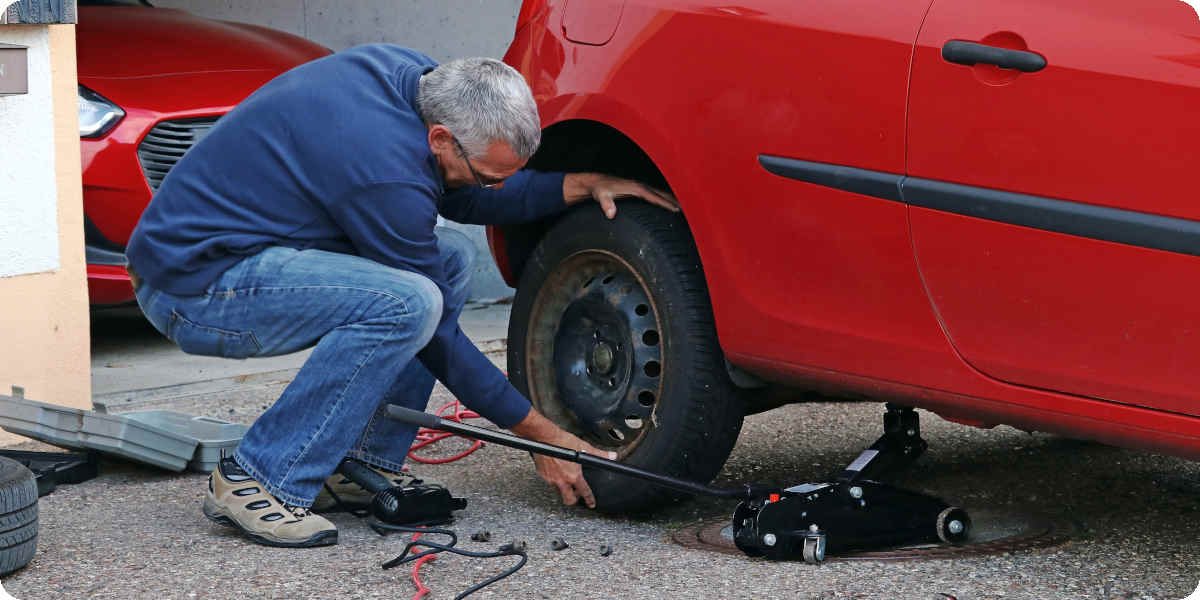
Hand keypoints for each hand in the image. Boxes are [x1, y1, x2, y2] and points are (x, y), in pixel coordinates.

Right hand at [510, 407, 616, 507]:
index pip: (584, 492)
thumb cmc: (562, 441)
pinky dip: (555, 480)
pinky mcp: (543, 475)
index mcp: (573, 475)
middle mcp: (562, 480)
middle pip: (569, 500)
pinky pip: (550, 482)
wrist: (545, 437)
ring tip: (567, 482)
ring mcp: (551, 479)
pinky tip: (557, 473)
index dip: (589, 500)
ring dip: (564, 489)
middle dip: (574, 500)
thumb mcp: (584, 447)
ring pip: (558, 491)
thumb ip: (599, 454)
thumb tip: (612, 456)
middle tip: (577, 495)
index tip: (591, 504)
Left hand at [563, 172, 679, 218]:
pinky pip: (656, 194)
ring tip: (686, 207)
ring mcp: (641, 187)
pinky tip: (671, 204)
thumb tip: (610, 214)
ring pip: (661, 193)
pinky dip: (665, 198)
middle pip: (662, 193)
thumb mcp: (600, 196)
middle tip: (689, 209)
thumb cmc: (599, 189)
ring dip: (673, 198)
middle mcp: (640, 186)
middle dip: (675, 200)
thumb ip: (606, 204)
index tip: (676, 209)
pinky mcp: (639, 189)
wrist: (596, 182)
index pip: (654, 197)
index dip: (666, 203)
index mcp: (635, 188)